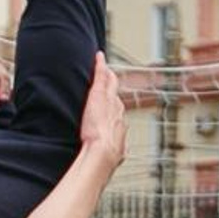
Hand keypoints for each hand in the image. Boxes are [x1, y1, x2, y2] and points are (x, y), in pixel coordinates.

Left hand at [79, 53, 127, 177]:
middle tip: (109, 75)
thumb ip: (115, 151)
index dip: (114, 104)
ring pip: (110, 86)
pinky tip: (98, 57)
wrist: (103, 155)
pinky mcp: (101, 96)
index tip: (111, 101)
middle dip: (113, 86)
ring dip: (107, 76)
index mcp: (120, 124)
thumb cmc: (104, 158)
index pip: (118, 109)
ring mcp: (111, 103)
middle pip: (116, 95)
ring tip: (102, 65)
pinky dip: (101, 67)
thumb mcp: (114, 154)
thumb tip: (116, 160)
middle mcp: (119, 111)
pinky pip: (102, 78)